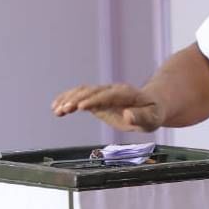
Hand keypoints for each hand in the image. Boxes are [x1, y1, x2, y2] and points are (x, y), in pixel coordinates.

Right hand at [51, 83, 165, 131]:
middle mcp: (111, 90)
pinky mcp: (96, 99)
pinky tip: (56, 109)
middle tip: (63, 110)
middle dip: (76, 99)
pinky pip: (79, 96)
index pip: (107, 95)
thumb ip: (141, 117)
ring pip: (82, 92)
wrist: (150, 105)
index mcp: (125, 94)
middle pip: (91, 91)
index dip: (94, 100)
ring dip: (68, 99)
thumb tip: (127, 115)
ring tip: (56, 111)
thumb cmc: (153, 113)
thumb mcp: (152, 118)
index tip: (81, 107)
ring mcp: (102, 93)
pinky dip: (67, 100)